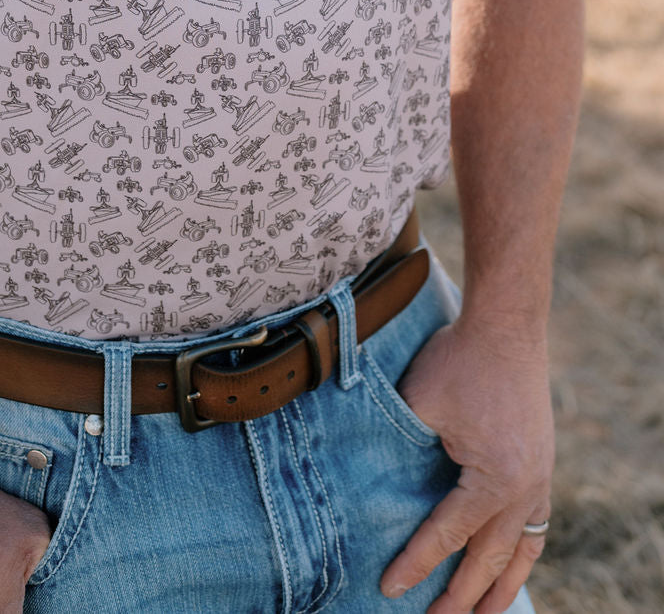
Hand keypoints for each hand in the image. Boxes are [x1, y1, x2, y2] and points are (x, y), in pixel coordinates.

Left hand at [380, 319, 553, 613]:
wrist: (506, 324)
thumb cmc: (459, 359)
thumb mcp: (418, 402)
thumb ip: (398, 443)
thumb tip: (368, 477)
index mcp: (494, 479)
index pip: (447, 535)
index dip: (416, 564)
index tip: (391, 590)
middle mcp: (525, 489)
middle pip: (489, 558)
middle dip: (462, 597)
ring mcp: (540, 478)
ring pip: (521, 550)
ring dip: (501, 587)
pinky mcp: (543, 464)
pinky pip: (536, 524)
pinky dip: (522, 552)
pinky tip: (509, 566)